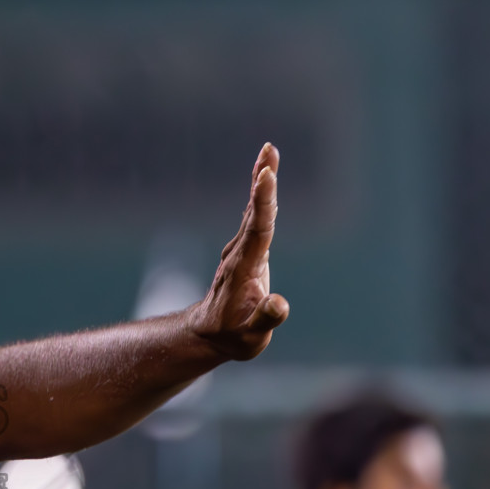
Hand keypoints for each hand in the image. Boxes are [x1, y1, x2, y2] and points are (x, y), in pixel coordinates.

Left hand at [188, 143, 288, 360]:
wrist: (210, 334)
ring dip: (261, 180)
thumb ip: (266, 320)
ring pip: (253, 210)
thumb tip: (279, 303)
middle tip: (269, 150)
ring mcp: (241, 250)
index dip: (264, 203)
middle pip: (255, 212)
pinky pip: (255, 216)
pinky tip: (265, 175)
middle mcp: (240, 253)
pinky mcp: (246, 250)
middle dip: (263, 181)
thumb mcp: (251, 337)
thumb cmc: (233, 336)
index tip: (266, 177)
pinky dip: (261, 194)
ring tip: (269, 152)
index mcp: (243, 269)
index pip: (258, 230)